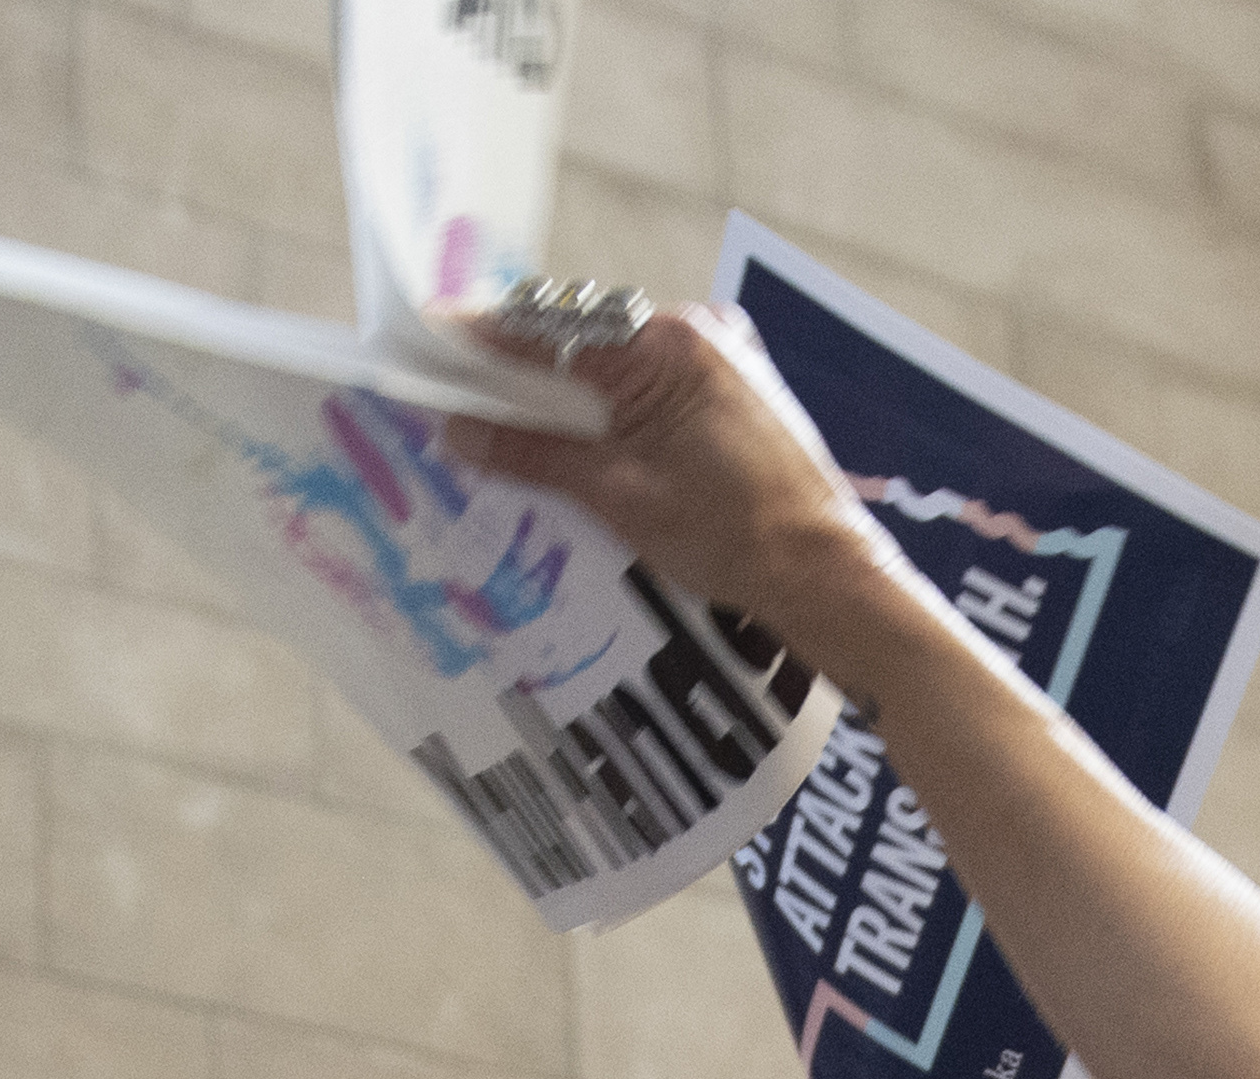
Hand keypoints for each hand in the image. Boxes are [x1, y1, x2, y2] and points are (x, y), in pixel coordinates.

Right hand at [436, 303, 926, 654]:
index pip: (555, 326)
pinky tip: (578, 439)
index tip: (433, 337)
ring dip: (567, 389)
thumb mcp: (617, 495)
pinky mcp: (734, 389)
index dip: (489, 336)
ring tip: (508, 420)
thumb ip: (534, 455)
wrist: (826, 572)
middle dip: (523, 365)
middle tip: (460, 392)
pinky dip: (610, 405)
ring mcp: (722, 358)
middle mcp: (697, 333)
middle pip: (585, 336)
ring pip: (617, 360)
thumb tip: (460, 430)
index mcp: (667, 344)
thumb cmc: (732, 535)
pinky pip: (651, 383)